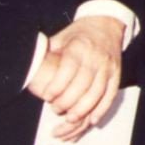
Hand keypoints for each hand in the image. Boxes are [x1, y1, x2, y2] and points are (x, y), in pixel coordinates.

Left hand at [28, 14, 124, 138]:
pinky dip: (102, 109)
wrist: (106, 24)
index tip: (47, 97)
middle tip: (56, 110)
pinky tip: (91, 120)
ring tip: (70, 119)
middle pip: (84, 83)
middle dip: (69, 101)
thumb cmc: (79, 34)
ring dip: (84, 109)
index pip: (70, 68)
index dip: (58, 85)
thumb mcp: (60, 38)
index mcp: (79, 46)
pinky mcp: (116, 75)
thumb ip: (47, 54)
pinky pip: (110, 94)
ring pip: (98, 92)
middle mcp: (96, 57)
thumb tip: (28, 68)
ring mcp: (108, 67)